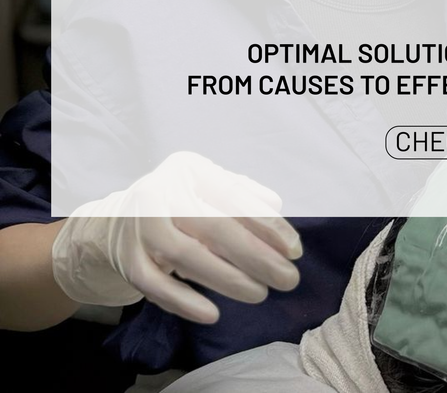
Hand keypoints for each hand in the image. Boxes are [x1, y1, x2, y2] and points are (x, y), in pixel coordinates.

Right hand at [51, 152, 301, 323]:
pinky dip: (183, 302)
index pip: (235, 197)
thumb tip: (275, 208)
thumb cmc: (180, 205)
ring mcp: (138, 226)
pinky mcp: (125, 258)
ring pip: (186, 255)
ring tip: (259, 294)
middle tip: (288, 279)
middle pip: (214, 226)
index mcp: (189, 169)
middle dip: (256, 256)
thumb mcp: (210, 189)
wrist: (115, 222)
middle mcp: (160, 191)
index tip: (295, 251)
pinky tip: (212, 314)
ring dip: (227, 279)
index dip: (268, 225)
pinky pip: (154, 285)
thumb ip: (245, 196)